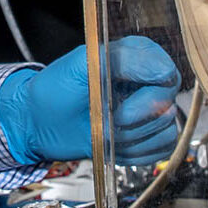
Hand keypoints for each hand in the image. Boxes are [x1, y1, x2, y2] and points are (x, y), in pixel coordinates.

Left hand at [0, 38, 180, 165]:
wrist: (39, 124)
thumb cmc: (55, 90)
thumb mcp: (81, 64)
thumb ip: (124, 59)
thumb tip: (162, 69)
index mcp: (136, 55)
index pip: (167, 73)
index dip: (148, 92)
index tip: (120, 100)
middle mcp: (147, 82)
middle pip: (168, 105)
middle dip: (134, 118)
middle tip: (109, 118)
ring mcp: (149, 111)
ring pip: (166, 130)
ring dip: (132, 137)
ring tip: (106, 129)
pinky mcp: (147, 136)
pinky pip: (161, 149)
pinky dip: (136, 152)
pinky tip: (114, 143)